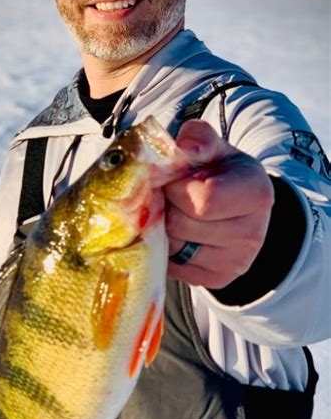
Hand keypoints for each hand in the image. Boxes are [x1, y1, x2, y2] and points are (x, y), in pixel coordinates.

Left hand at [165, 119, 274, 289]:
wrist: (237, 209)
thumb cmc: (219, 173)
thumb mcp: (213, 148)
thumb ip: (197, 138)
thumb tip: (184, 147)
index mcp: (256, 193)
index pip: (203, 200)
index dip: (176, 188)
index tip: (172, 179)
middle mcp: (252, 234)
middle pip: (181, 226)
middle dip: (165, 207)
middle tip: (167, 197)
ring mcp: (236, 262)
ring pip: (172, 248)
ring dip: (161, 228)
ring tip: (172, 213)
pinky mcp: (216, 280)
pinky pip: (172, 267)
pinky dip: (164, 249)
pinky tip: (175, 233)